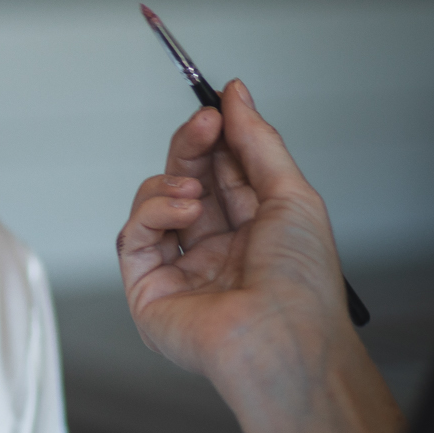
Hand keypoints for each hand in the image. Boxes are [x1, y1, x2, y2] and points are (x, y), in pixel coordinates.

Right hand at [115, 79, 349, 380]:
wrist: (282, 338)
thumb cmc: (300, 285)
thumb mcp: (292, 195)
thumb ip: (258, 141)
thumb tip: (236, 94)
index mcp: (255, 232)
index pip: (225, 172)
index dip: (218, 138)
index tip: (217, 109)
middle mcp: (216, 250)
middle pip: (186, 181)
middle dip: (191, 148)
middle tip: (203, 125)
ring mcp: (180, 269)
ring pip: (154, 203)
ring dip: (171, 184)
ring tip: (195, 193)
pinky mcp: (147, 288)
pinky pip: (132, 236)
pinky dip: (151, 213)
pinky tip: (182, 213)